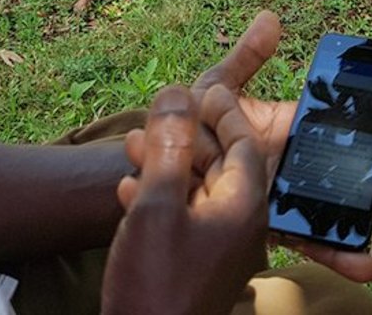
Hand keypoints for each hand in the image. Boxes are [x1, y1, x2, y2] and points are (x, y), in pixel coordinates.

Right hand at [102, 85, 267, 314]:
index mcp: (244, 207)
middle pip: (220, 164)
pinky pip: (183, 218)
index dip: (223, 110)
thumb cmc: (155, 284)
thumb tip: (179, 94)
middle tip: (160, 110)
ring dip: (165, 165)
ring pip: (196, 190)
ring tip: (130, 144)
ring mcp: (218, 248)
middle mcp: (239, 226)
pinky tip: (127, 188)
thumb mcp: (159, 205)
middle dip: (186, 135)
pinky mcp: (194, 265)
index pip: (243, 142)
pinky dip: (159, 198)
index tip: (205, 87)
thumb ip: (170, 148)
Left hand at [197, 12, 371, 281]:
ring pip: (336, 211)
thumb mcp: (217, 87)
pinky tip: (366, 265)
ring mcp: (285, 198)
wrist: (159, 170)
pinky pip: (305, 242)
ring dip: (369, 219)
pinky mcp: (270, 228)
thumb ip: (246, 59)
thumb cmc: (189, 126)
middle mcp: (295, 165)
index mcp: (290, 129)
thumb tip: (272, 16)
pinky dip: (336, 255)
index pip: (346, 131)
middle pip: (351, 174)